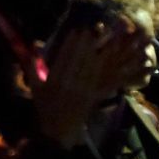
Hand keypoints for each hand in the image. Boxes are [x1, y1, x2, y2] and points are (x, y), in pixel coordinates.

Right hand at [34, 19, 150, 144]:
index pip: (66, 57)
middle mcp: (73, 84)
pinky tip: (125, 62)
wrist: (58, 131)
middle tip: (100, 27)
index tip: (79, 28)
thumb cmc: (44, 106)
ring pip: (98, 69)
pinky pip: (109, 83)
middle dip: (92, 43)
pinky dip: (119, 72)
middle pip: (84, 60)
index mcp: (56, 81)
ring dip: (108, 53)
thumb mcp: (34, 85)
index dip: (73, 42)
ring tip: (116, 38)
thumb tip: (35, 42)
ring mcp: (86, 91)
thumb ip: (32, 65)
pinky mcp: (96, 97)